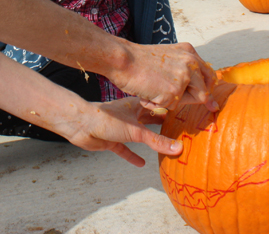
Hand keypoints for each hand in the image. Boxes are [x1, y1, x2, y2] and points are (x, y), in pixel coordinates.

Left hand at [57, 97, 185, 166]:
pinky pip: (126, 149)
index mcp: (138, 105)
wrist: (79, 124)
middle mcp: (131, 114)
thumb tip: (179, 148)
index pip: (161, 107)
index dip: (174, 110)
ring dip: (151, 141)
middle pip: (152, 121)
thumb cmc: (107, 119)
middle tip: (182, 131)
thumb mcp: (136, 131)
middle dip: (165, 126)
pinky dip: (133, 155)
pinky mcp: (112, 139)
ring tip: (166, 146)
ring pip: (140, 136)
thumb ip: (157, 141)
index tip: (189, 115)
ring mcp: (122, 128)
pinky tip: (141, 163)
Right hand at [111, 43, 217, 113]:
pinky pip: (171, 107)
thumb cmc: (138, 60)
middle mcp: (190, 63)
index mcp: (189, 52)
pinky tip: (147, 93)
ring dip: (173, 100)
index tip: (211, 102)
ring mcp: (183, 77)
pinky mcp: (174, 92)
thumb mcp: (167, 57)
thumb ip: (182, 68)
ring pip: (189, 100)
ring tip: (155, 90)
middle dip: (196, 99)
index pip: (207, 73)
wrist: (122, 60)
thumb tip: (197, 88)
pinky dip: (158, 104)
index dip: (207, 88)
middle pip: (205, 90)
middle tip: (185, 102)